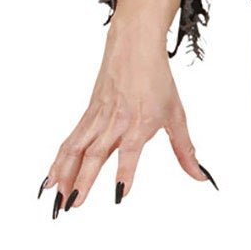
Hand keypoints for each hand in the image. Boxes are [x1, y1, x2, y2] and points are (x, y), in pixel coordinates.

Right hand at [39, 23, 214, 215]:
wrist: (134, 44)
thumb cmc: (157, 79)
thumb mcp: (176, 115)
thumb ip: (184, 150)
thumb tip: (200, 176)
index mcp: (140, 122)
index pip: (130, 151)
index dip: (125, 172)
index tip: (120, 194)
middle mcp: (115, 121)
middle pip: (95, 154)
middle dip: (83, 181)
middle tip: (74, 205)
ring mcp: (98, 117)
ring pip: (76, 148)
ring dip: (65, 174)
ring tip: (56, 198)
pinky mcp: (88, 114)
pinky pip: (71, 139)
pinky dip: (59, 159)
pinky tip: (50, 178)